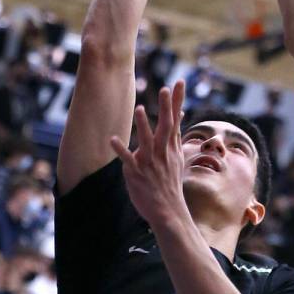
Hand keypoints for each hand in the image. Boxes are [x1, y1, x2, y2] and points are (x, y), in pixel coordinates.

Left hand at [110, 82, 186, 226]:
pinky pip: (128, 160)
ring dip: (143, 125)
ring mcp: (150, 163)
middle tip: (164, 89)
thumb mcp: (177, 157)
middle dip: (165, 107)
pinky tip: (113, 139)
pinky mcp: (137, 173)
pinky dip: (121, 149)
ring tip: (140, 109)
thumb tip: (180, 116)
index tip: (178, 83)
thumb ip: (175, 135)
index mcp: (171, 148)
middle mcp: (163, 153)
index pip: (175, 120)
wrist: (169, 211)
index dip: (176, 101)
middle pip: (165, 126)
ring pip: (147, 140)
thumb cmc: (170, 183)